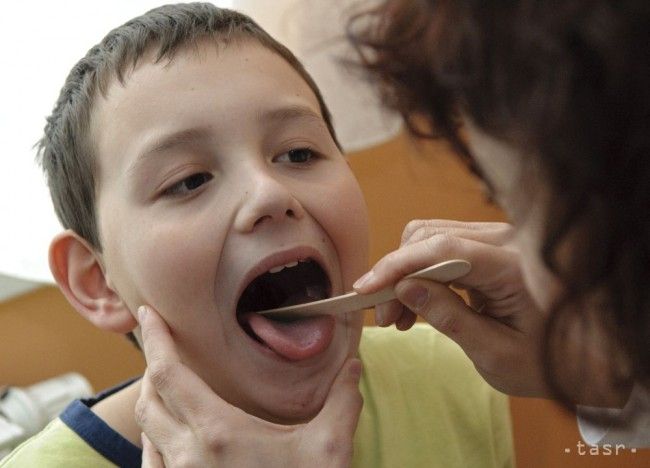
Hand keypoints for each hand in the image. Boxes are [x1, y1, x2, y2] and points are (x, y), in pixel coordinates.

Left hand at [136, 305, 362, 467]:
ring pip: (147, 431)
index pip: (170, 373)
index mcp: (218, 433)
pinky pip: (153, 461)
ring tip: (170, 385)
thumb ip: (342, 402)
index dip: (155, 338)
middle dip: (153, 365)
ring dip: (154, 401)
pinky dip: (155, 437)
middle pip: (150, 397)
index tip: (149, 314)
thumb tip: (354, 366)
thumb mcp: (330, 450)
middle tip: (165, 345)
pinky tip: (174, 436)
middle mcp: (187, 456)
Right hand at [354, 219, 547, 396]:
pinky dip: (419, 274)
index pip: (444, 250)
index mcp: (514, 266)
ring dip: (405, 274)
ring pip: (430, 239)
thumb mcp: (496, 353)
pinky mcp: (487, 247)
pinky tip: (413, 305)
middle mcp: (504, 241)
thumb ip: (450, 318)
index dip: (399, 265)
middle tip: (383, 318)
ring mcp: (496, 240)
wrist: (582, 353)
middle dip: (396, 274)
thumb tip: (404, 288)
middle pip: (430, 237)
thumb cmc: (546, 361)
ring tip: (396, 317)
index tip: (367, 290)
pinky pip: (440, 249)